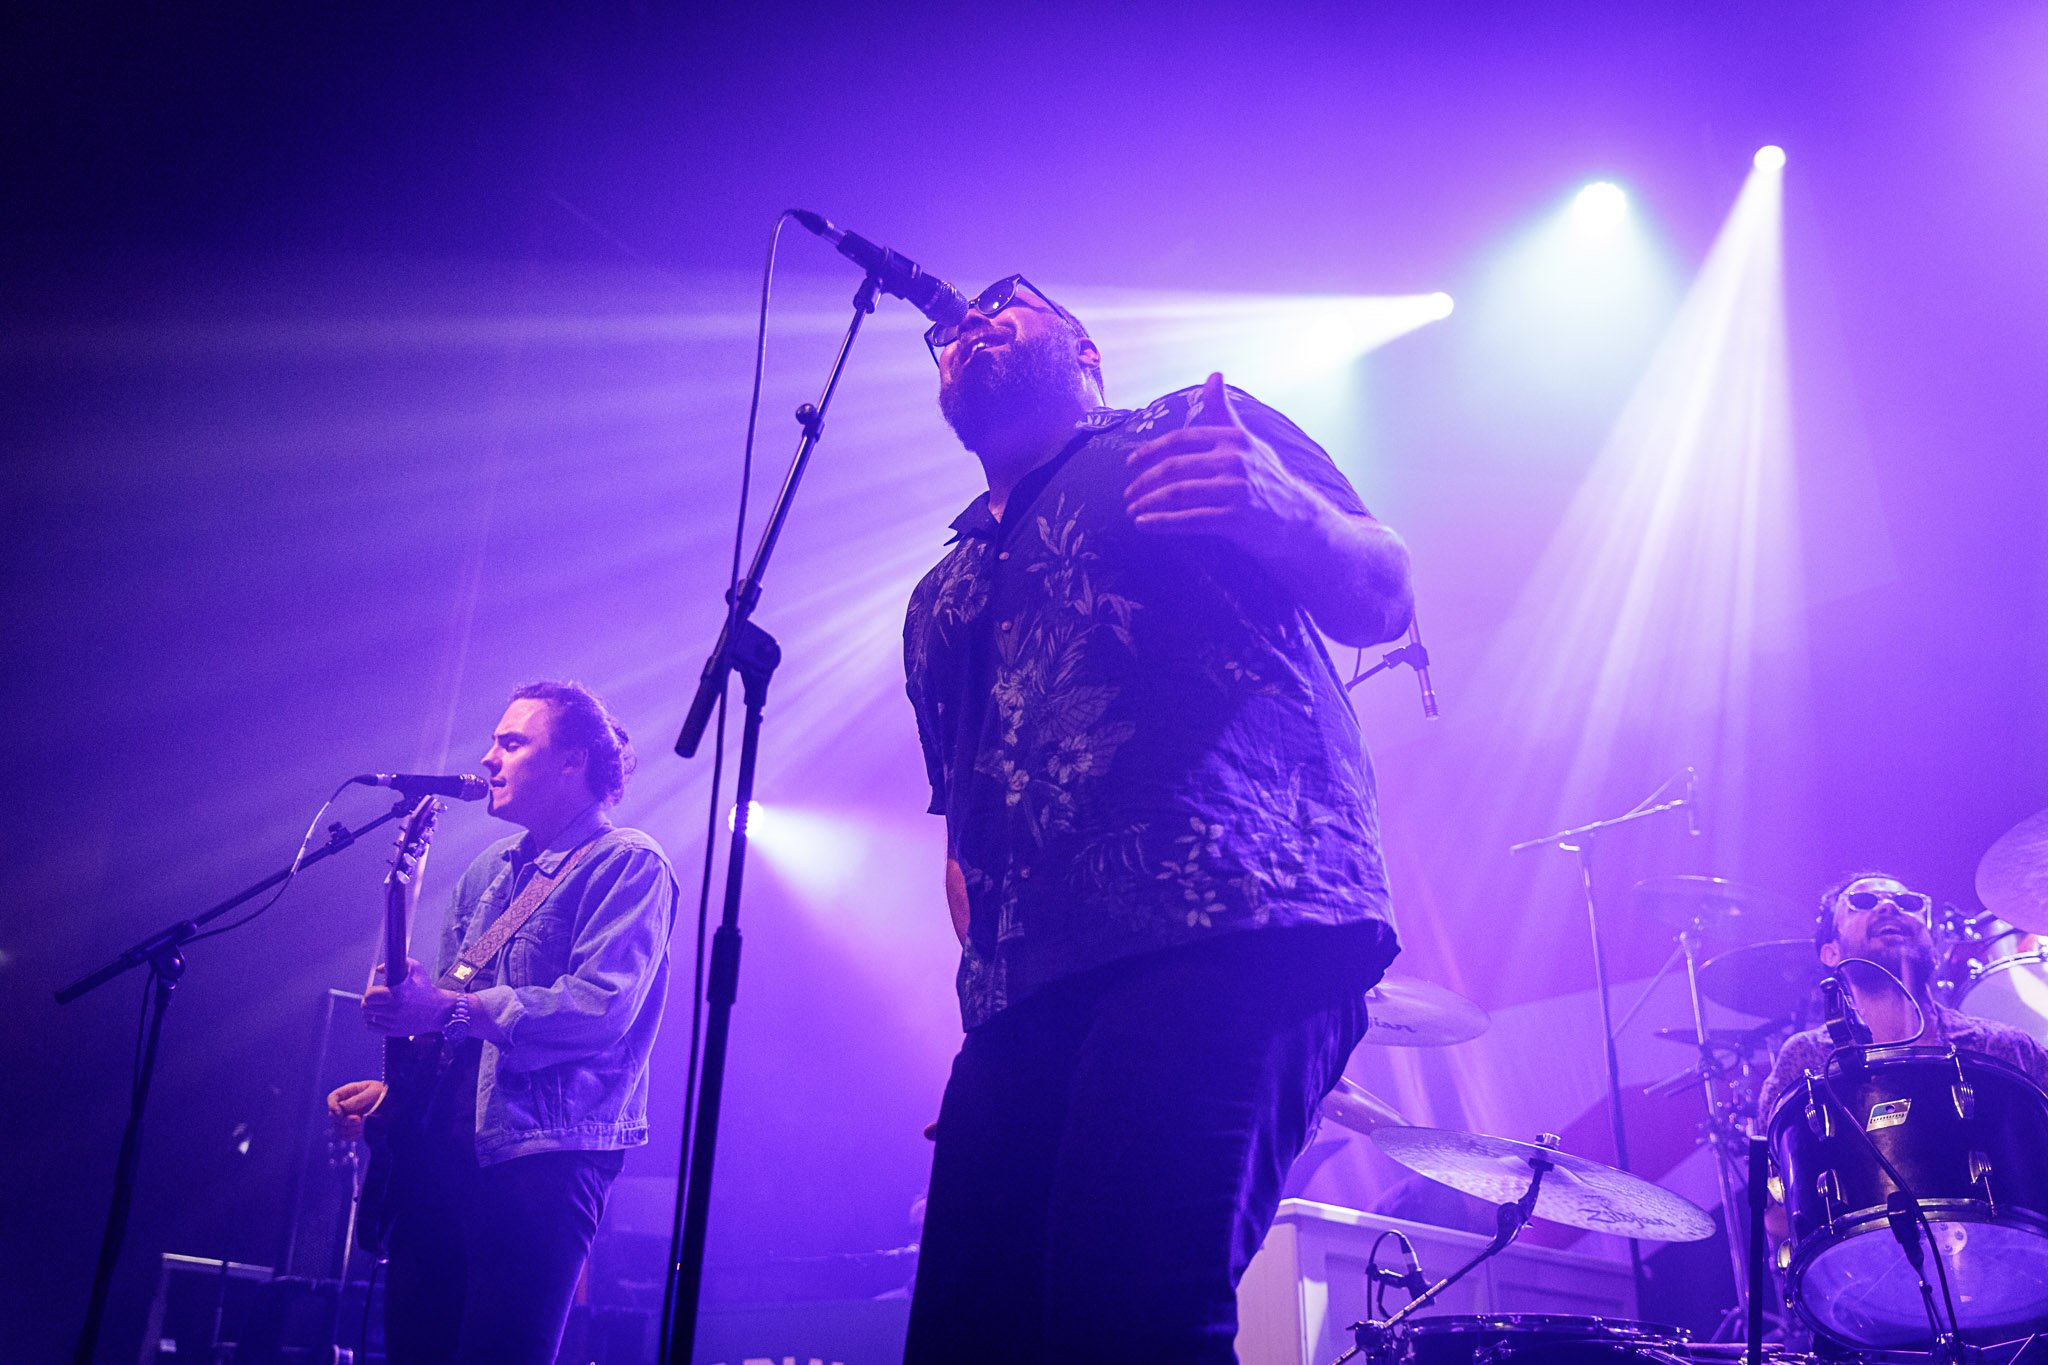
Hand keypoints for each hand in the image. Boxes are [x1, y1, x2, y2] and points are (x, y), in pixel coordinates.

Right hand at [326, 1079, 386, 1140]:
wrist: (397, 1106)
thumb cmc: (387, 1094)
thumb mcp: (375, 1092)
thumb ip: (359, 1099)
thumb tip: (343, 1107)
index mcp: (351, 1092)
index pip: (332, 1098)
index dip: (332, 1106)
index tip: (341, 1113)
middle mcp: (347, 1104)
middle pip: (333, 1114)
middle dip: (343, 1120)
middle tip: (358, 1120)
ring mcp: (349, 1116)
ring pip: (337, 1126)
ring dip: (346, 1130)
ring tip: (360, 1128)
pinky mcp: (353, 1127)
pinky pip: (343, 1134)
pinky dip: (349, 1136)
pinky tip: (359, 1133)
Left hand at [361, 957, 453, 1037]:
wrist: (438, 1010)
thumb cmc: (425, 988)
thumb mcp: (416, 969)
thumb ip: (397, 963)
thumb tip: (378, 969)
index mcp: (397, 994)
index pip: (369, 996)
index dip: (370, 992)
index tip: (375, 991)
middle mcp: (394, 1010)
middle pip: (366, 1007)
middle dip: (368, 1002)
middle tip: (375, 999)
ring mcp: (393, 1022)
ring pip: (368, 1017)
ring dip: (370, 1011)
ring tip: (377, 1007)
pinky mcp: (393, 1031)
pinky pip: (372, 1027)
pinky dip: (372, 1021)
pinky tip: (379, 1016)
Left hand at [1124, 371, 1321, 553]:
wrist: (1297, 518)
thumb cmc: (1265, 475)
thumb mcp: (1246, 439)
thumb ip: (1223, 411)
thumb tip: (1214, 374)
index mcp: (1233, 438)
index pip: (1181, 439)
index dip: (1150, 450)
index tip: (1129, 463)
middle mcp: (1235, 459)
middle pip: (1175, 467)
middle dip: (1144, 481)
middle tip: (1127, 493)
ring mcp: (1236, 489)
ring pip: (1178, 493)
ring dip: (1148, 502)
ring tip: (1132, 510)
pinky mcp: (1235, 517)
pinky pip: (1189, 520)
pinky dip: (1161, 522)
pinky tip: (1144, 524)